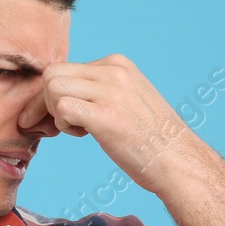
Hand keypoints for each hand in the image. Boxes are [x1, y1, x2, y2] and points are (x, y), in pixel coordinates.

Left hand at [18, 53, 204, 194]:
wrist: (178, 161)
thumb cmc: (151, 138)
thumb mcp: (126, 98)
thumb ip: (98, 89)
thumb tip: (59, 92)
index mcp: (117, 64)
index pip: (64, 67)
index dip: (54, 95)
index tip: (62, 116)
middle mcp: (113, 71)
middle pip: (51, 75)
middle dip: (46, 102)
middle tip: (64, 125)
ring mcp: (110, 91)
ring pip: (52, 88)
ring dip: (56, 113)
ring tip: (79, 129)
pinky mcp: (106, 115)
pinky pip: (62, 108)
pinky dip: (63, 124)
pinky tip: (83, 134)